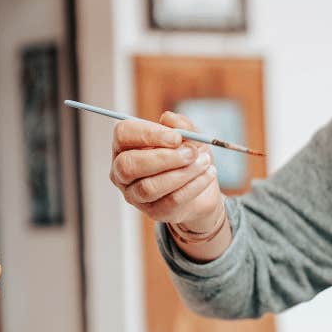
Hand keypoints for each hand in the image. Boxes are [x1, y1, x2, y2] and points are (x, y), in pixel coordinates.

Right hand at [110, 111, 223, 230]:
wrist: (202, 187)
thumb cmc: (189, 157)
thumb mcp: (189, 136)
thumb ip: (181, 125)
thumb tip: (168, 119)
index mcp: (125, 145)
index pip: (123, 134)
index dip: (148, 134)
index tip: (176, 137)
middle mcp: (122, 171)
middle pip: (129, 165)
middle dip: (164, 158)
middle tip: (191, 152)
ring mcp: (135, 195)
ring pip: (149, 187)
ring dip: (182, 173)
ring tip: (204, 161)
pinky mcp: (153, 212)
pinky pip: (170, 201)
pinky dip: (193, 186)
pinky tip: (209, 174)